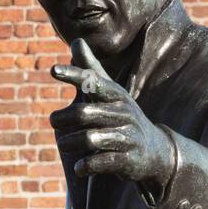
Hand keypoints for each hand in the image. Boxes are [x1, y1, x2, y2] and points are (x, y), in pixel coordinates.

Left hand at [49, 39, 175, 186]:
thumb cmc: (123, 118)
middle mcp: (123, 114)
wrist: (154, 151)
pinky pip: (101, 162)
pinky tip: (79, 167)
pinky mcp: (128, 160)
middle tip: (54, 122)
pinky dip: (86, 165)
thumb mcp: (110, 93)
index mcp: (116, 95)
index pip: (93, 81)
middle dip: (64, 118)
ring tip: (63, 144)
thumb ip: (91, 70)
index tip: (53, 70)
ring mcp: (127, 137)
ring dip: (71, 143)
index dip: (74, 75)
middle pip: (85, 113)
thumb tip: (76, 41)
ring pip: (91, 139)